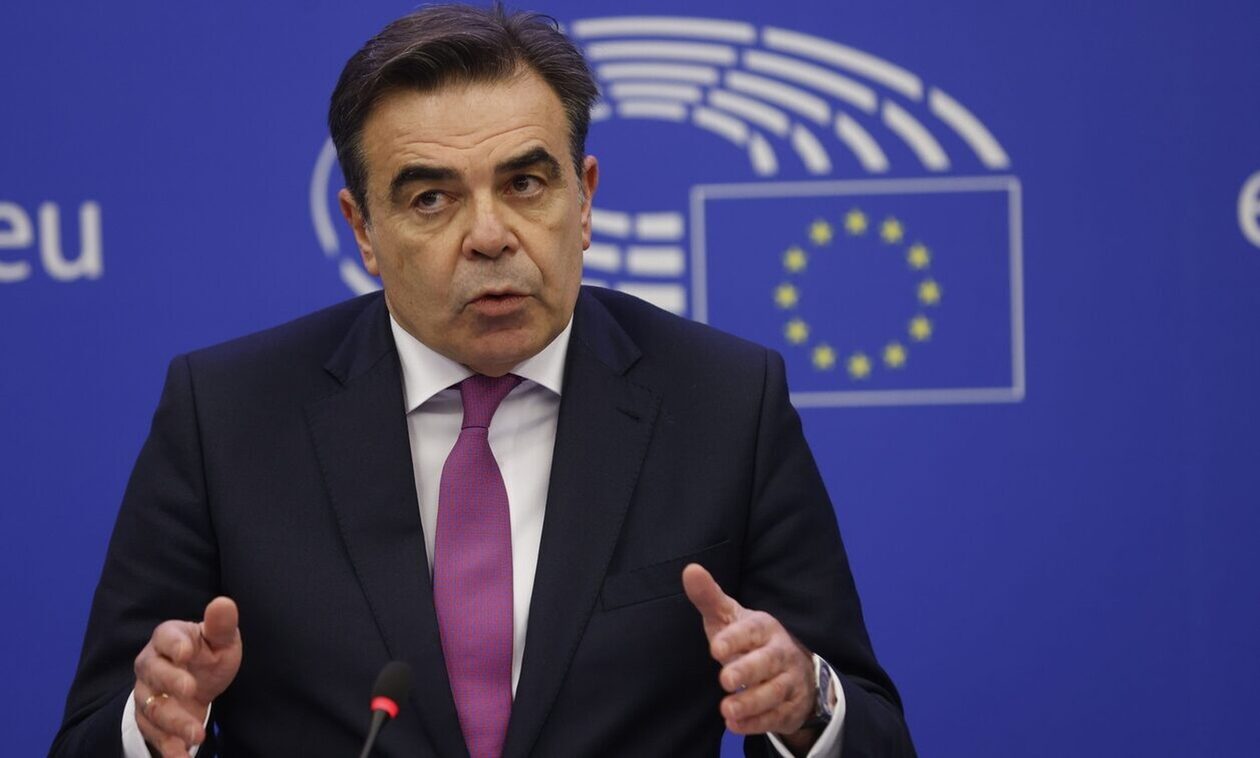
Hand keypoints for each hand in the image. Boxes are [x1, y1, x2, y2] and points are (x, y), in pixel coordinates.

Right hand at [132, 596, 241, 756]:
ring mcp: (147, 694)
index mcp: (168, 638)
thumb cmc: (208, 654)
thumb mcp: (221, 640)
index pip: (165, 636)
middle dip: (171, 682)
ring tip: (197, 734)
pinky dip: (167, 748)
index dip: (174, 643)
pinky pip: (154, 735)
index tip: (186, 652)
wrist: (197, 682)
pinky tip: (182, 757)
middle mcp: (151, 665)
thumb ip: (221, 625)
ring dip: (173, 722)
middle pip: (153, 673)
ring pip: (153, 708)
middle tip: (192, 690)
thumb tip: (224, 602)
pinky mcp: (150, 720)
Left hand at [682, 564, 817, 747]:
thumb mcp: (729, 617)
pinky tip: (735, 725)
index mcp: (765, 628)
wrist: (794, 667)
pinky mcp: (789, 708)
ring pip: (774, 693)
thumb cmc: (750, 639)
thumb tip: (690, 570)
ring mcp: (788, 681)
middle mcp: (780, 653)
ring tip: (727, 710)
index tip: (716, 647)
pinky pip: (776, 717)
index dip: (735, 638)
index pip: (752, 631)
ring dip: (751, 702)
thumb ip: (709, 597)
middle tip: (725, 679)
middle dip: (748, 670)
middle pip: (768, 662)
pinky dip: (757, 723)